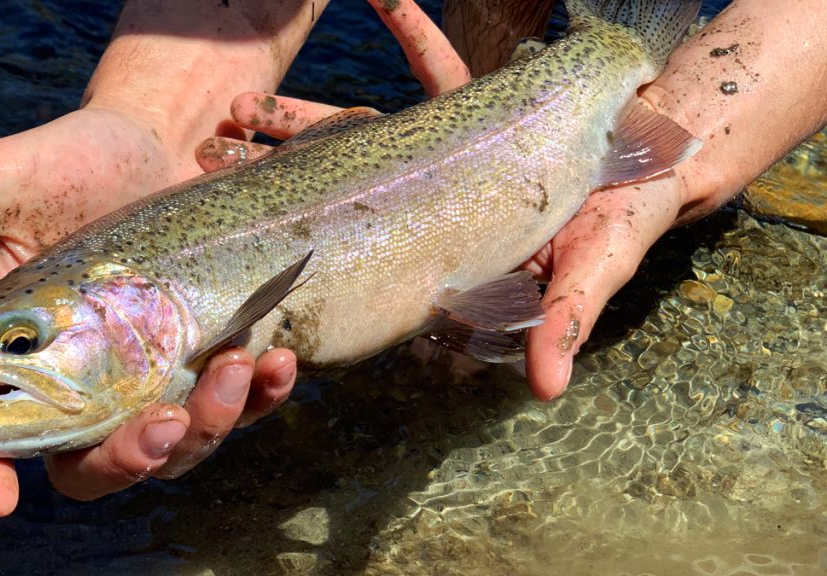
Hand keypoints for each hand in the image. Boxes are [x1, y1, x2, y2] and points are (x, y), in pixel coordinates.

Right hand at [0, 103, 297, 515]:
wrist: (165, 140)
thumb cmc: (76, 162)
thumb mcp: (8, 181)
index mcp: (25, 356)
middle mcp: (91, 381)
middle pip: (97, 463)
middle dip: (129, 462)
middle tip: (160, 425)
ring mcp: (158, 375)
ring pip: (177, 447)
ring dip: (210, 427)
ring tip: (234, 366)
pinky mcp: (216, 356)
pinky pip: (243, 403)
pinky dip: (265, 395)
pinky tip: (276, 360)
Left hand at [196, 0, 826, 400]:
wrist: (659, 160)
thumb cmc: (623, 224)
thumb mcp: (594, 268)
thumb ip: (565, 317)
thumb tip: (546, 388)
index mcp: (444, 246)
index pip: (362, 245)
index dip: (309, 239)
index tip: (245, 224)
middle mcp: (431, 205)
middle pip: (337, 188)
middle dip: (277, 173)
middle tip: (216, 149)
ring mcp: (441, 155)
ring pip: (360, 131)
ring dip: (306, 115)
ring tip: (245, 104)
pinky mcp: (470, 109)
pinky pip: (433, 66)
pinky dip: (410, 28)